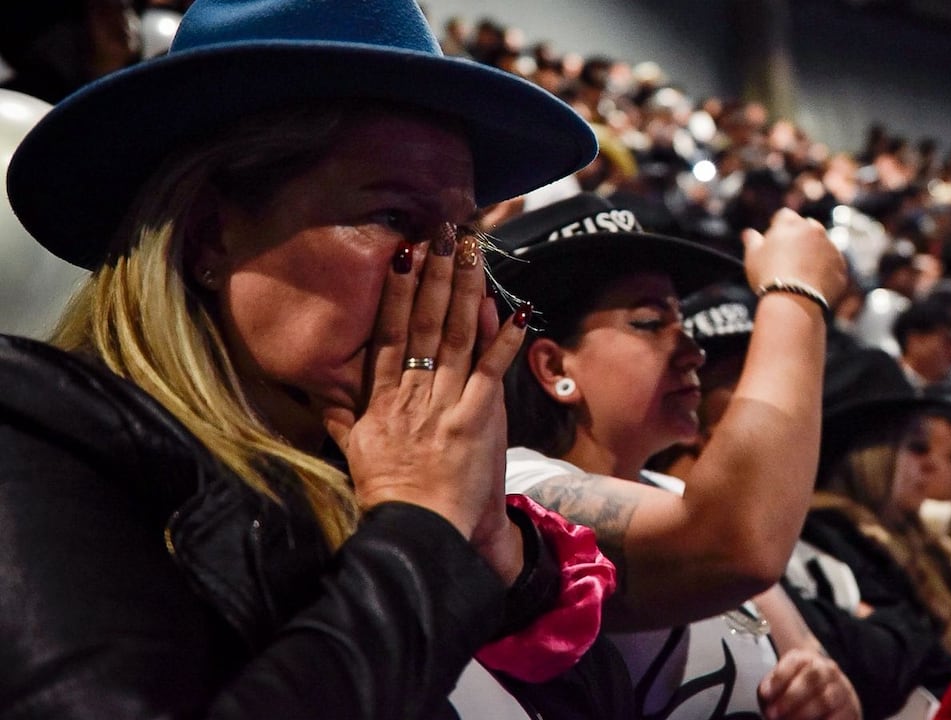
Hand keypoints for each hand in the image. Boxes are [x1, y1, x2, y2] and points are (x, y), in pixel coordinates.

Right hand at [322, 227, 527, 577]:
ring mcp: (446, 401)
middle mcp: (413, 390)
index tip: (405, 254)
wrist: (418, 529)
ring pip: (457, 335)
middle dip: (435, 274)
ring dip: (466, 289)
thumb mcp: (355, 454)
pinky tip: (514, 308)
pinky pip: (492, 369)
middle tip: (443, 233)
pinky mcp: (477, 417)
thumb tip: (323, 400)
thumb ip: (341, 421)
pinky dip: (504, 339)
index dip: (398, 290)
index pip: (390, 331)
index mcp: (382, 396)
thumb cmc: (389, 494)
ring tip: (472, 252)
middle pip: (425, 322)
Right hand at [741, 209, 848, 305]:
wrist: (794, 300)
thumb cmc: (769, 275)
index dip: (778, 227)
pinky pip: (833, 264)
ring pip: (822, 245)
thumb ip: (752, 240)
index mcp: (791, 223)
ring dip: (815, 253)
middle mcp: (814, 229)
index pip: (784, 216)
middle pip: (807, 227)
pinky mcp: (841, 266)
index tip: (774, 241)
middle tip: (789, 257)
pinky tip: (813, 284)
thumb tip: (748, 233)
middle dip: (800, 237)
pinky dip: (826, 270)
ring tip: (801, 273)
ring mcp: (831, 247)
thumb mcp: (753, 256)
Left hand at [758, 648, 861, 719]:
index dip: (779, 677)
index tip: (765, 694)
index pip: (794, 661)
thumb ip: (772, 688)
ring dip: (804, 713)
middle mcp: (827, 670)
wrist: (833, 703)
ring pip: (825, 699)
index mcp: (807, 660)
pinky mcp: (851, 710)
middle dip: (791, 697)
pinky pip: (838, 716)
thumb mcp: (782, 687)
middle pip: (812, 678)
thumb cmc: (798, 696)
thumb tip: (766, 692)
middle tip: (772, 713)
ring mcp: (842, 689)